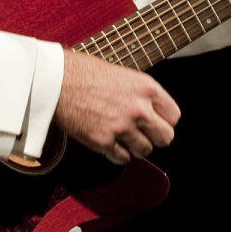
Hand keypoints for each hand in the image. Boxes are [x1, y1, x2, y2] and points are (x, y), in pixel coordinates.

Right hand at [55, 50, 180, 164]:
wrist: (56, 80)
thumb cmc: (85, 72)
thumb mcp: (123, 76)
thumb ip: (141, 94)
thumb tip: (151, 112)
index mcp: (147, 88)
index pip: (174, 116)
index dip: (165, 120)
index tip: (156, 122)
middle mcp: (139, 109)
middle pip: (166, 138)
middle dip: (156, 137)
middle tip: (143, 134)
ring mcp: (122, 127)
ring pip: (145, 151)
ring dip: (136, 147)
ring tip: (124, 137)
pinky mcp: (104, 141)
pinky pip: (122, 159)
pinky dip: (118, 154)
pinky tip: (110, 143)